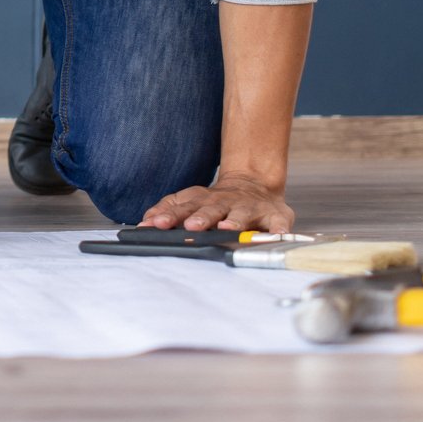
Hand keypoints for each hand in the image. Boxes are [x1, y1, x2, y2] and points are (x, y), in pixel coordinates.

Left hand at [138, 174, 294, 232]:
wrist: (255, 186)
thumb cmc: (219, 202)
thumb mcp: (192, 201)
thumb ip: (169, 209)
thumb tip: (144, 222)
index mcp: (203, 200)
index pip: (183, 206)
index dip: (170, 214)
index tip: (157, 224)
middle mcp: (226, 202)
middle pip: (210, 209)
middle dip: (201, 218)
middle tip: (191, 226)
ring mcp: (250, 207)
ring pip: (241, 214)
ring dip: (235, 221)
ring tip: (229, 229)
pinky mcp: (275, 215)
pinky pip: (278, 223)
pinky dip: (277, 230)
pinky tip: (276, 235)